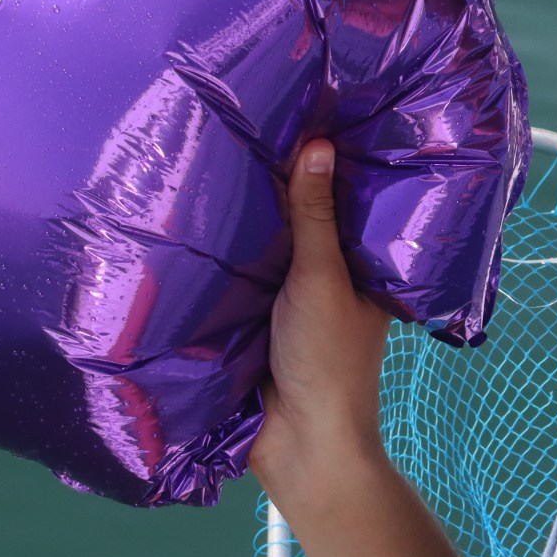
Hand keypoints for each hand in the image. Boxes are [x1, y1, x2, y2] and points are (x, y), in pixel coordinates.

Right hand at [251, 140, 392, 508]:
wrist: (301, 447)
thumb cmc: (328, 360)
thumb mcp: (321, 278)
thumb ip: (315, 216)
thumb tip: (319, 143)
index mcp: (361, 265)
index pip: (346, 200)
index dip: (328, 161)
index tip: (305, 109)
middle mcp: (327, 276)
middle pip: (301, 219)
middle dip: (279, 183)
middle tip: (247, 117)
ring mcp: (288, 298)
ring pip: (266, 245)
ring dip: (246, 217)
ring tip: (215, 149)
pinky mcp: (252, 319)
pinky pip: (238, 275)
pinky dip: (223, 252)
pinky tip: (194, 213)